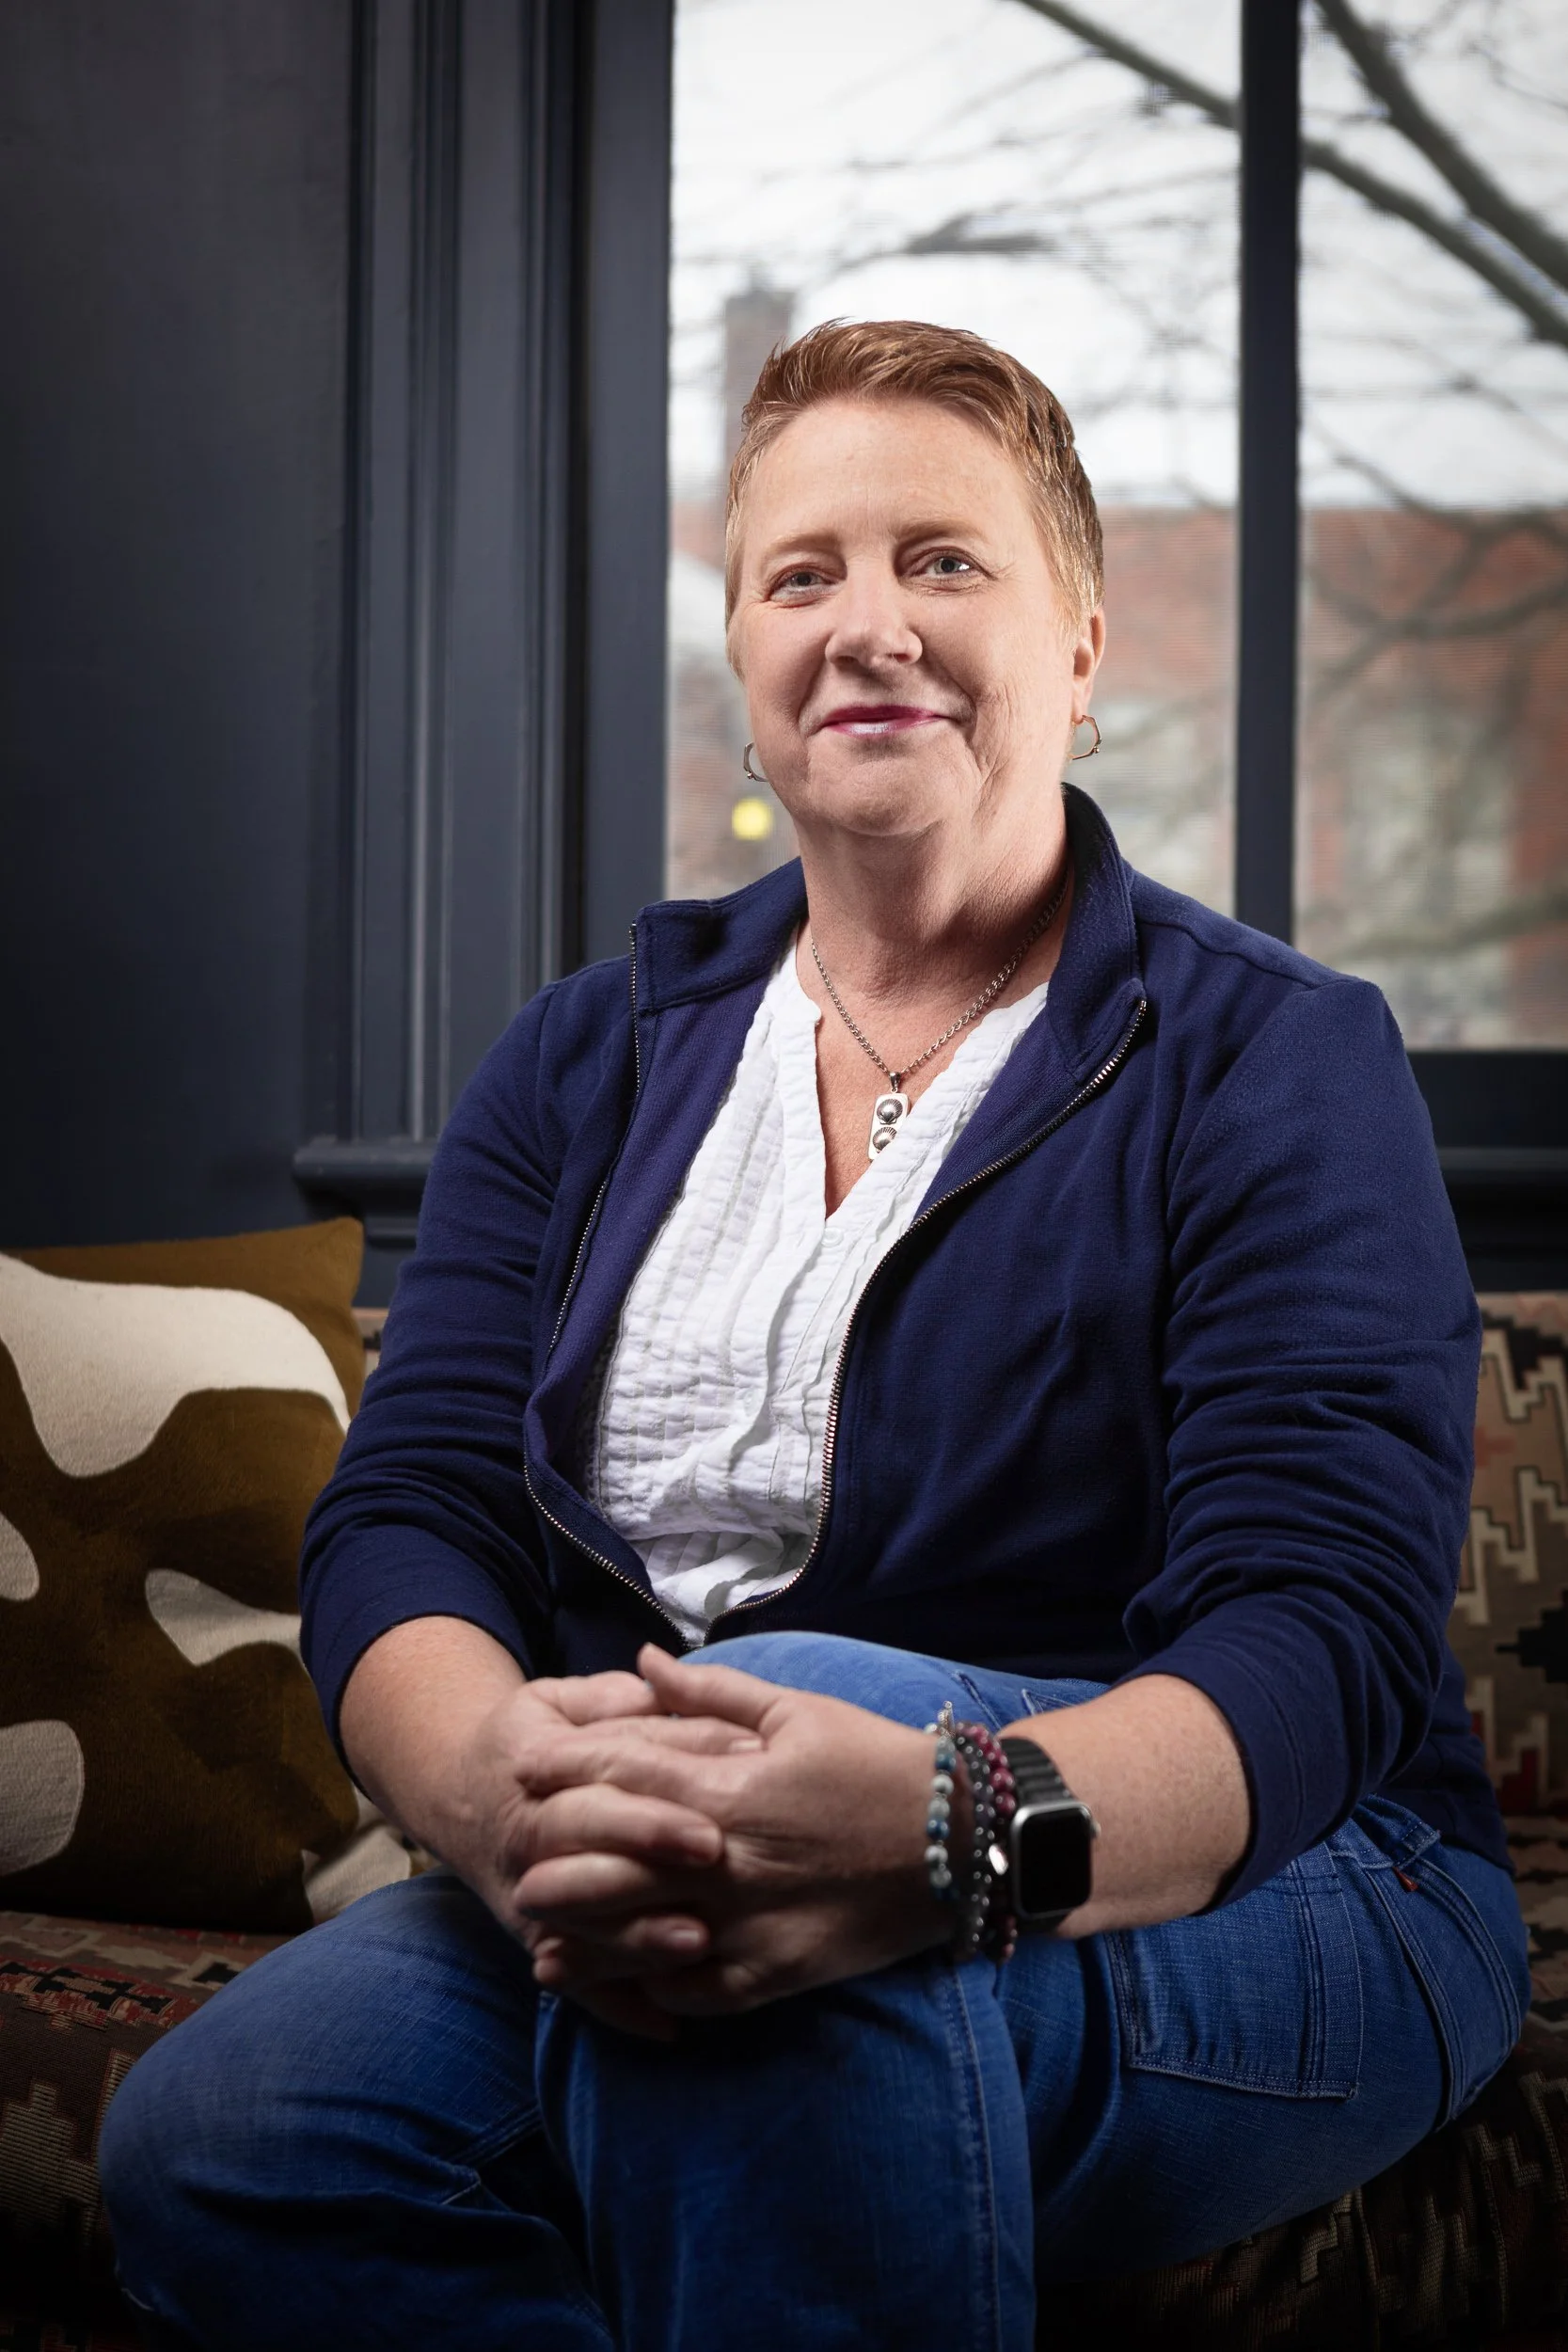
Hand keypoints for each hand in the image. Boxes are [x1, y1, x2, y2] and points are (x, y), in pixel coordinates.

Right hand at [425, 1666, 758, 1978]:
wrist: (460, 1797)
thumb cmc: (530, 1740)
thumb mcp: (554, 1699)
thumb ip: (606, 1698)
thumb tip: (652, 1690)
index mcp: (544, 1769)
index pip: (607, 1771)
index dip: (660, 1780)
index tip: (719, 1788)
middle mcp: (534, 1837)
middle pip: (593, 1844)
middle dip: (651, 1851)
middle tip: (714, 1855)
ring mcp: (534, 1898)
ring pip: (585, 1922)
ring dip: (638, 1937)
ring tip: (698, 1944)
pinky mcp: (540, 1943)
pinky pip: (578, 1982)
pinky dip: (619, 2006)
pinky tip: (667, 2025)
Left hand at [517, 1646, 953, 2030]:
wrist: (964, 1840)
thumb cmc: (877, 1763)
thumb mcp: (797, 1709)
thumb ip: (711, 1691)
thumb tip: (643, 1662)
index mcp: (731, 1787)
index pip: (624, 1773)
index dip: (565, 1767)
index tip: (524, 1767)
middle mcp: (728, 1860)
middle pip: (613, 1865)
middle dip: (557, 1861)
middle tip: (517, 1858)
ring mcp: (749, 1925)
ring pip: (641, 1939)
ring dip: (586, 1940)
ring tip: (542, 1940)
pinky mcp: (774, 1975)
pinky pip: (695, 1991)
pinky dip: (653, 1990)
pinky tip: (622, 1987)